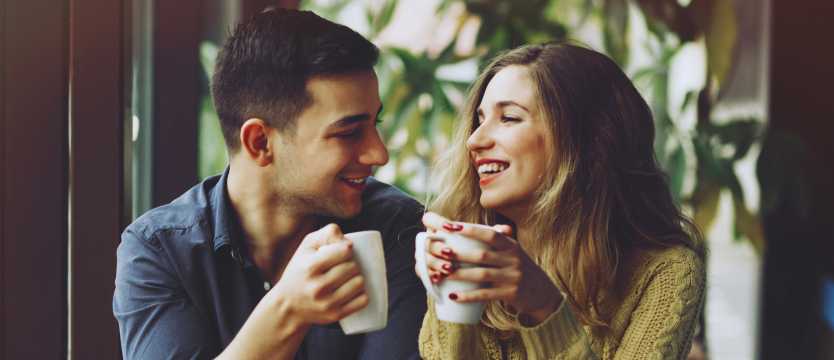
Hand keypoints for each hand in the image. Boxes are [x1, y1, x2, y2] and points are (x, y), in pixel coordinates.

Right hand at [270, 223, 368, 325]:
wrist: (288, 305)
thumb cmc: (300, 270)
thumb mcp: (306, 247)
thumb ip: (327, 233)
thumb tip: (349, 241)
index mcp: (309, 267)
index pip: (345, 251)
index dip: (348, 248)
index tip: (344, 251)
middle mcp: (317, 286)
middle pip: (353, 267)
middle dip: (353, 263)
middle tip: (345, 265)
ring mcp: (326, 303)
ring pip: (359, 283)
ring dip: (358, 278)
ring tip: (349, 277)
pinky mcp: (334, 315)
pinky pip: (362, 301)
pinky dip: (362, 294)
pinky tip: (354, 290)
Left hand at [420, 212, 561, 323]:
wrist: (543, 292)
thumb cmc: (521, 269)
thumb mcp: (514, 251)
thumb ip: (496, 239)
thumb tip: (471, 227)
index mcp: (511, 246)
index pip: (489, 234)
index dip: (470, 230)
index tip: (450, 226)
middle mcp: (513, 259)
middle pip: (482, 255)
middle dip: (459, 254)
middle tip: (439, 252)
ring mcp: (513, 277)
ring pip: (481, 274)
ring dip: (460, 274)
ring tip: (441, 273)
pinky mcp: (511, 293)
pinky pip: (485, 294)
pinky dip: (468, 296)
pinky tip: (454, 296)